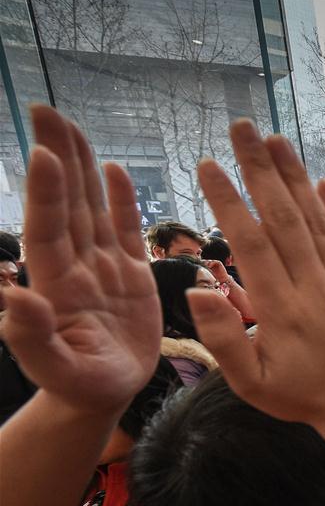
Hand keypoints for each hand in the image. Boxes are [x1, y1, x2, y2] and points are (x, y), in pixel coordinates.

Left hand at [1, 106, 161, 413]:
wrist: (103, 394)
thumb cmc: (79, 385)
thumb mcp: (56, 370)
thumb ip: (30, 337)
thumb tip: (10, 295)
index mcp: (56, 286)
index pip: (49, 231)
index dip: (48, 194)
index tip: (45, 154)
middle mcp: (77, 266)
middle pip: (67, 204)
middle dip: (57, 157)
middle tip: (45, 111)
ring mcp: (104, 267)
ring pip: (92, 207)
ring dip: (82, 166)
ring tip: (71, 125)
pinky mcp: (131, 274)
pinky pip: (125, 229)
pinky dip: (121, 200)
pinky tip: (115, 170)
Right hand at [186, 120, 324, 424]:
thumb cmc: (301, 397)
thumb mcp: (250, 384)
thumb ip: (223, 337)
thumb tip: (198, 288)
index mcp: (282, 308)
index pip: (252, 243)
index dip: (229, 201)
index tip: (208, 166)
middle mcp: (313, 285)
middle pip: (285, 217)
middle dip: (261, 169)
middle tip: (242, 128)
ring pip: (316, 221)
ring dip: (296, 177)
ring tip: (277, 139)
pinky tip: (324, 182)